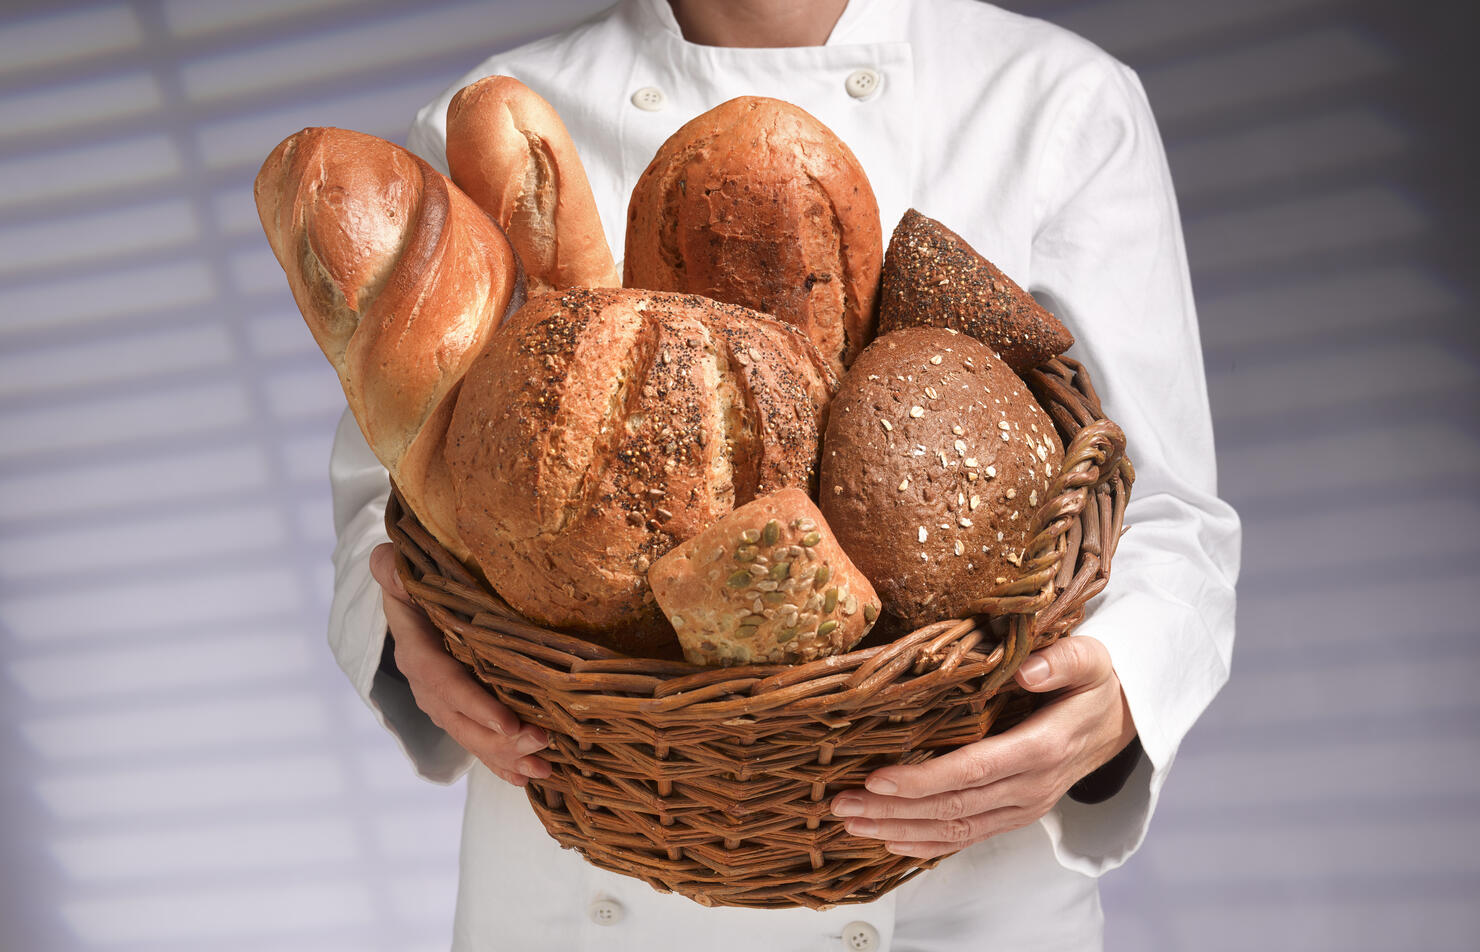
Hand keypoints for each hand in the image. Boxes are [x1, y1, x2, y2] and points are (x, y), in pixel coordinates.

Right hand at [369, 543, 550, 785]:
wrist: (414, 597)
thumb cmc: (419, 579)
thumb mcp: (403, 569)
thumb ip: (394, 568)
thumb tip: (384, 559)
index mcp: (416, 649)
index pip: (441, 681)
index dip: (472, 704)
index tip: (507, 722)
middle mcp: (427, 684)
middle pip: (460, 720)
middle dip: (498, 739)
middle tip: (540, 742)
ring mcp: (443, 702)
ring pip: (473, 736)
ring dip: (506, 756)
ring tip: (543, 769)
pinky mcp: (461, 711)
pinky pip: (480, 742)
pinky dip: (502, 764)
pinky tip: (527, 779)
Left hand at [831, 635, 1135, 857]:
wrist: (1120, 722)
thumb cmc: (1094, 684)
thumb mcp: (1091, 659)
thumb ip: (1063, 661)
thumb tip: (1028, 669)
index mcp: (1044, 746)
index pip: (975, 769)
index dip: (925, 779)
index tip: (878, 778)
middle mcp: (1031, 786)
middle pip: (954, 807)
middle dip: (893, 809)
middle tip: (841, 804)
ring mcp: (1023, 807)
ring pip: (955, 829)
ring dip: (899, 829)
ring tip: (851, 823)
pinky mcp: (1015, 815)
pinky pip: (967, 837)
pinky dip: (925, 843)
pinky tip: (889, 840)